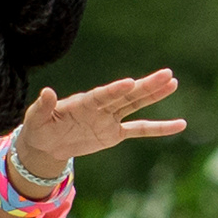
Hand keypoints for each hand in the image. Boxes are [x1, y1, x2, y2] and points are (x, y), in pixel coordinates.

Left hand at [15, 68, 188, 176]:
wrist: (46, 143)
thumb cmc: (39, 126)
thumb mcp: (37, 117)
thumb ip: (44, 105)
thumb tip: (47, 91)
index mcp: (83, 102)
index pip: (103, 95)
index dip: (116, 90)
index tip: (130, 83)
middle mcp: (101, 107)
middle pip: (127, 96)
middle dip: (146, 86)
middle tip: (167, 74)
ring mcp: (110, 118)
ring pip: (136, 105)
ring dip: (154, 95)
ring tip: (173, 83)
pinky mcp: (114, 133)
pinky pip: (140, 130)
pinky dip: (159, 128)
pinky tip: (180, 124)